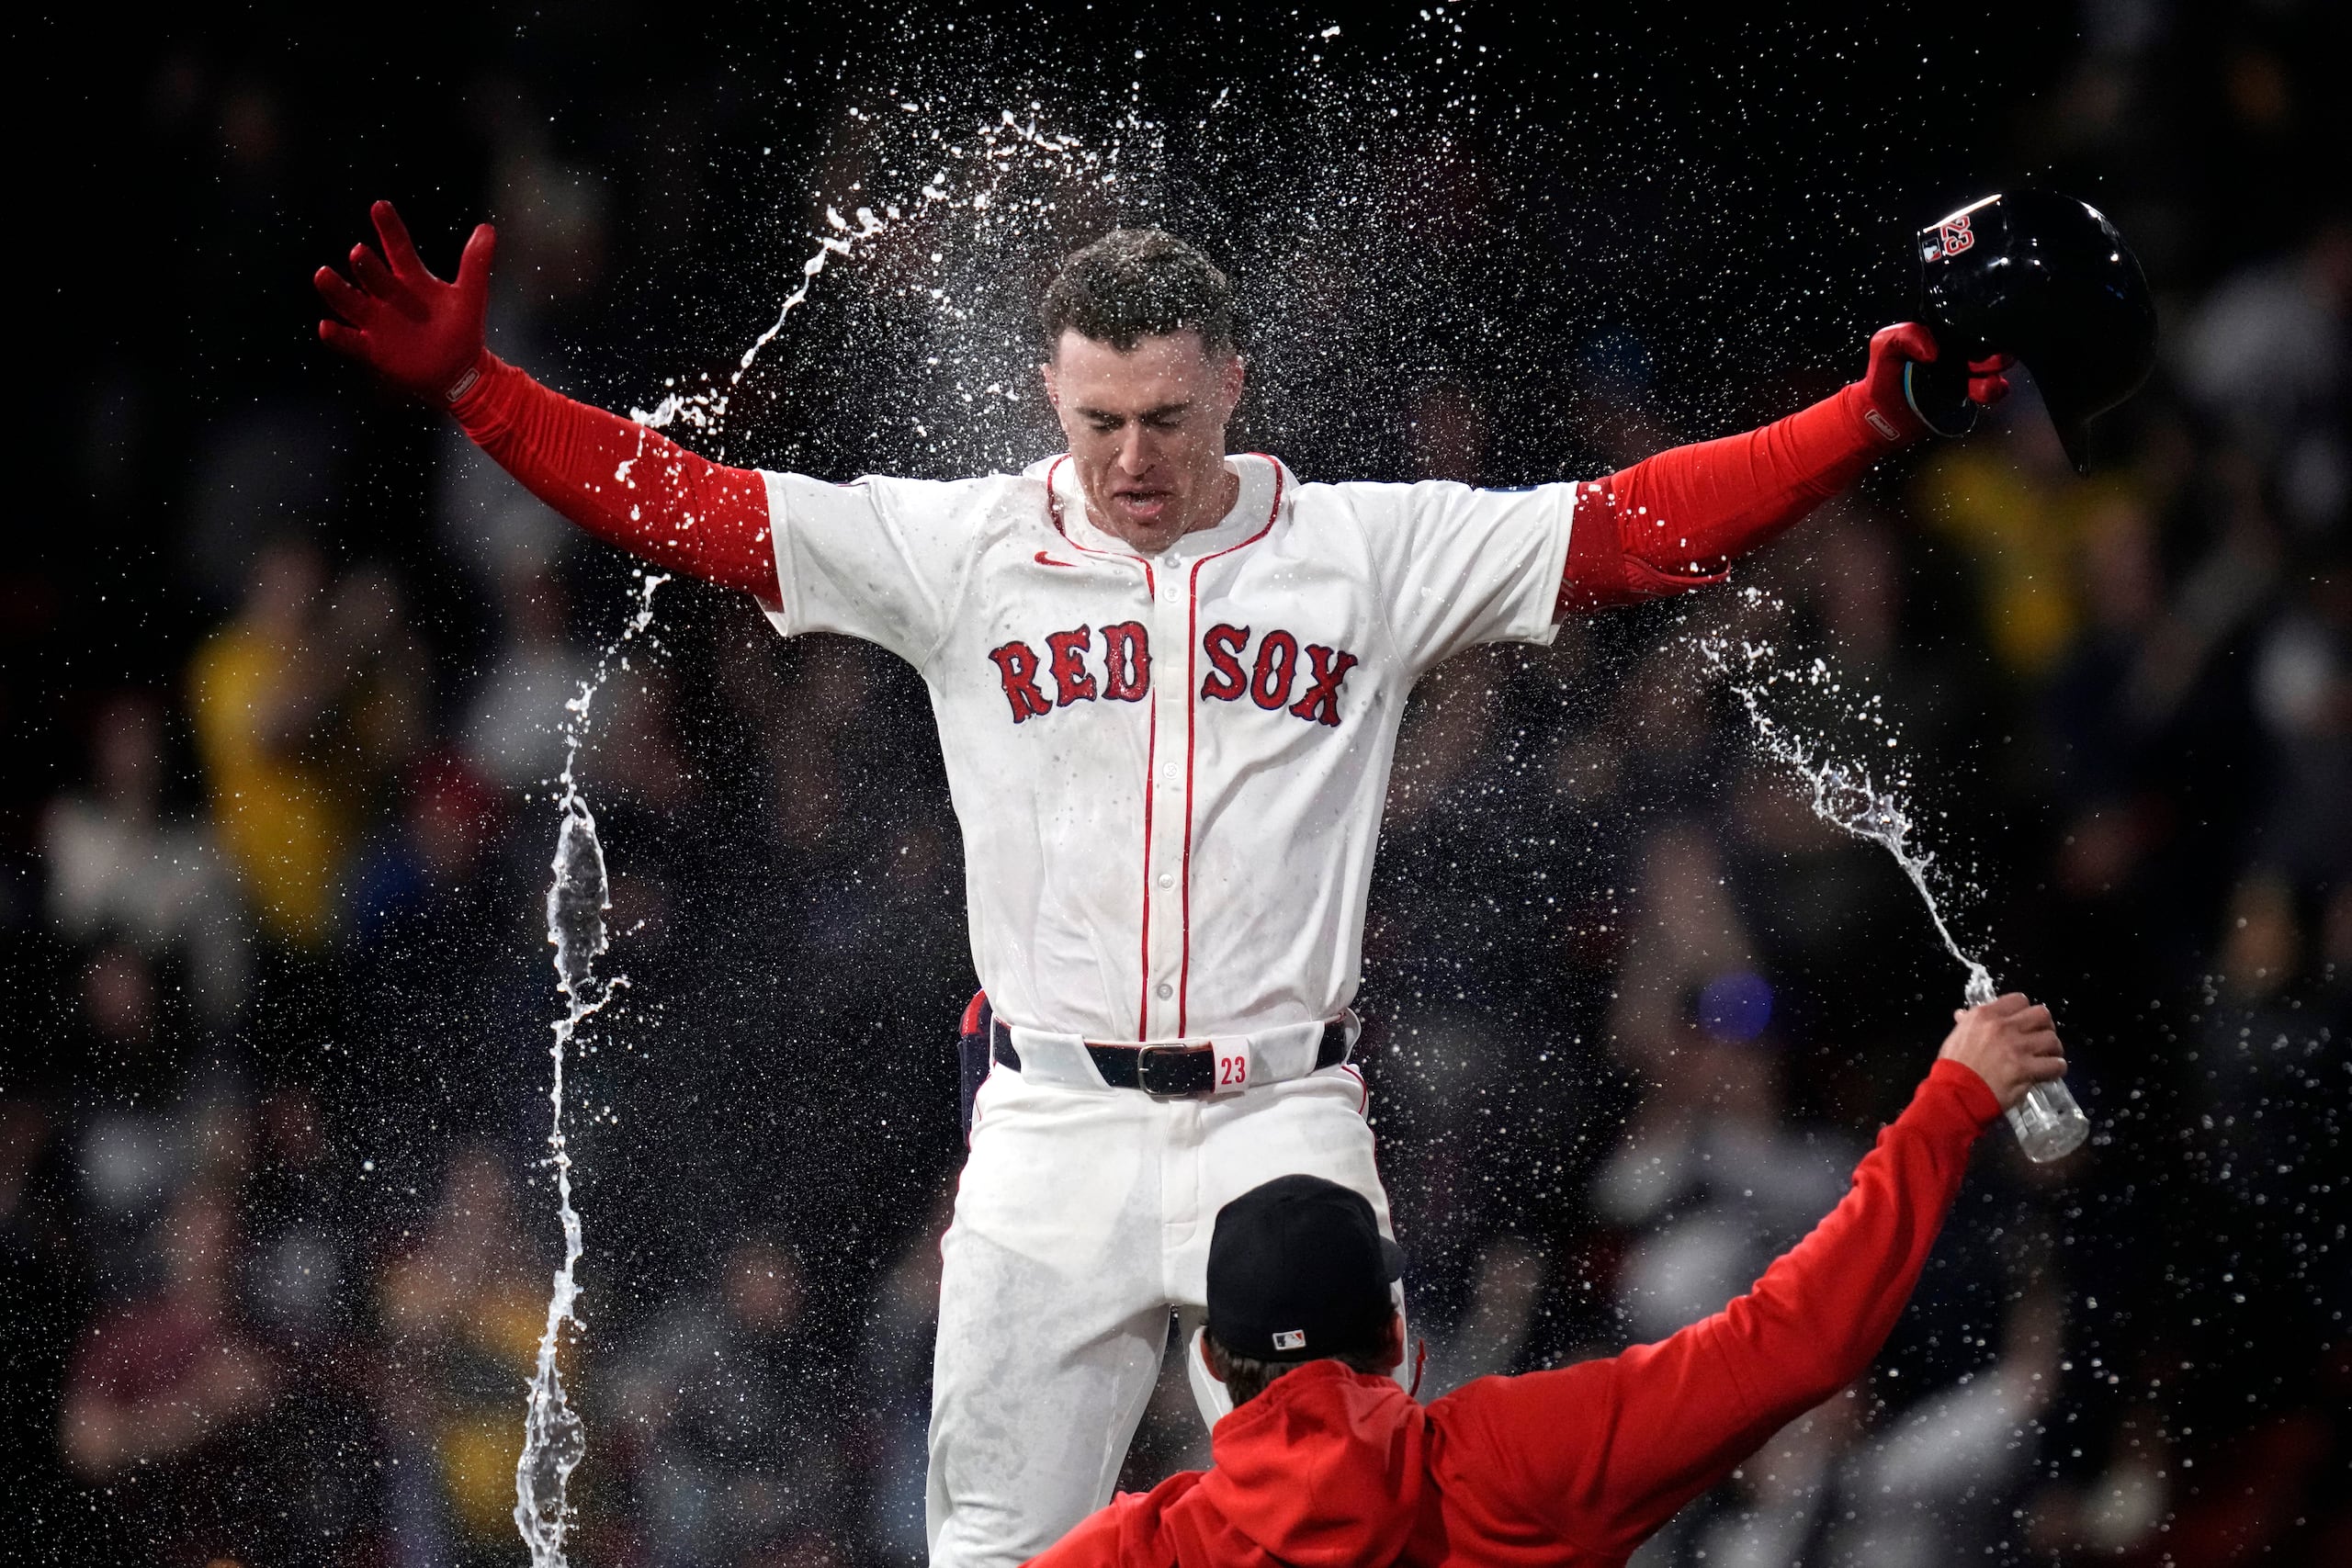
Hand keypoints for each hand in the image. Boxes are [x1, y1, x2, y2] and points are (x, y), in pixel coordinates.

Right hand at [315, 201, 495, 403]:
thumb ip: (475, 263)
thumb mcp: (470, 296)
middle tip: (359, 252)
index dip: (389, 228)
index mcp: (411, 280)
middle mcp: (388, 296)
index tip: (380, 206)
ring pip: (350, 302)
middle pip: (371, 275)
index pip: (398, 248)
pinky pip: (349, 341)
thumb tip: (487, 228)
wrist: (459, 372)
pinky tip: (326, 326)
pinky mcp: (372, 350)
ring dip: (336, 290)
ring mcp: (377, 322)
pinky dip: (337, 336)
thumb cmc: (461, 330)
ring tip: (323, 274)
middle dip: (365, 264)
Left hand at [1855, 323, 2011, 442]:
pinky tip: (1989, 388)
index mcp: (1943, 332)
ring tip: (1986, 379)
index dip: (1976, 324)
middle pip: (1988, 341)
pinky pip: (1993, 389)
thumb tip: (1933, 350)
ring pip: (1994, 365)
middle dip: (1994, 348)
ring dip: (1995, 370)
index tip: (1975, 333)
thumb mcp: (1884, 344)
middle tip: (1993, 356)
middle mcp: (1960, 349)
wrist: (1884, 414)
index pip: (1968, 320)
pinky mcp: (1970, 394)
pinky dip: (1996, 389)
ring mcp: (1968, 371)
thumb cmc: (1885, 373)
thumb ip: (1904, 336)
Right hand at [1937, 992, 2065, 1109]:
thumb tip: (1963, 1014)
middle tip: (2040, 1039)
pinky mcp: (2026, 1069)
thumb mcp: (1956, 1036)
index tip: (2023, 1024)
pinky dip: (2056, 1069)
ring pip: (2052, 1039)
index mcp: (1985, 1015)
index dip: (2024, 1012)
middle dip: (2045, 1026)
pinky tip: (2049, 1073)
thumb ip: (1966, 1023)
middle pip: (2042, 1015)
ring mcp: (2017, 1047)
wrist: (1954, 1092)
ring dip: (2053, 1049)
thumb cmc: (1952, 1066)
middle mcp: (2003, 1026)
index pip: (2019, 1000)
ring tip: (2048, 1057)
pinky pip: (2056, 1064)